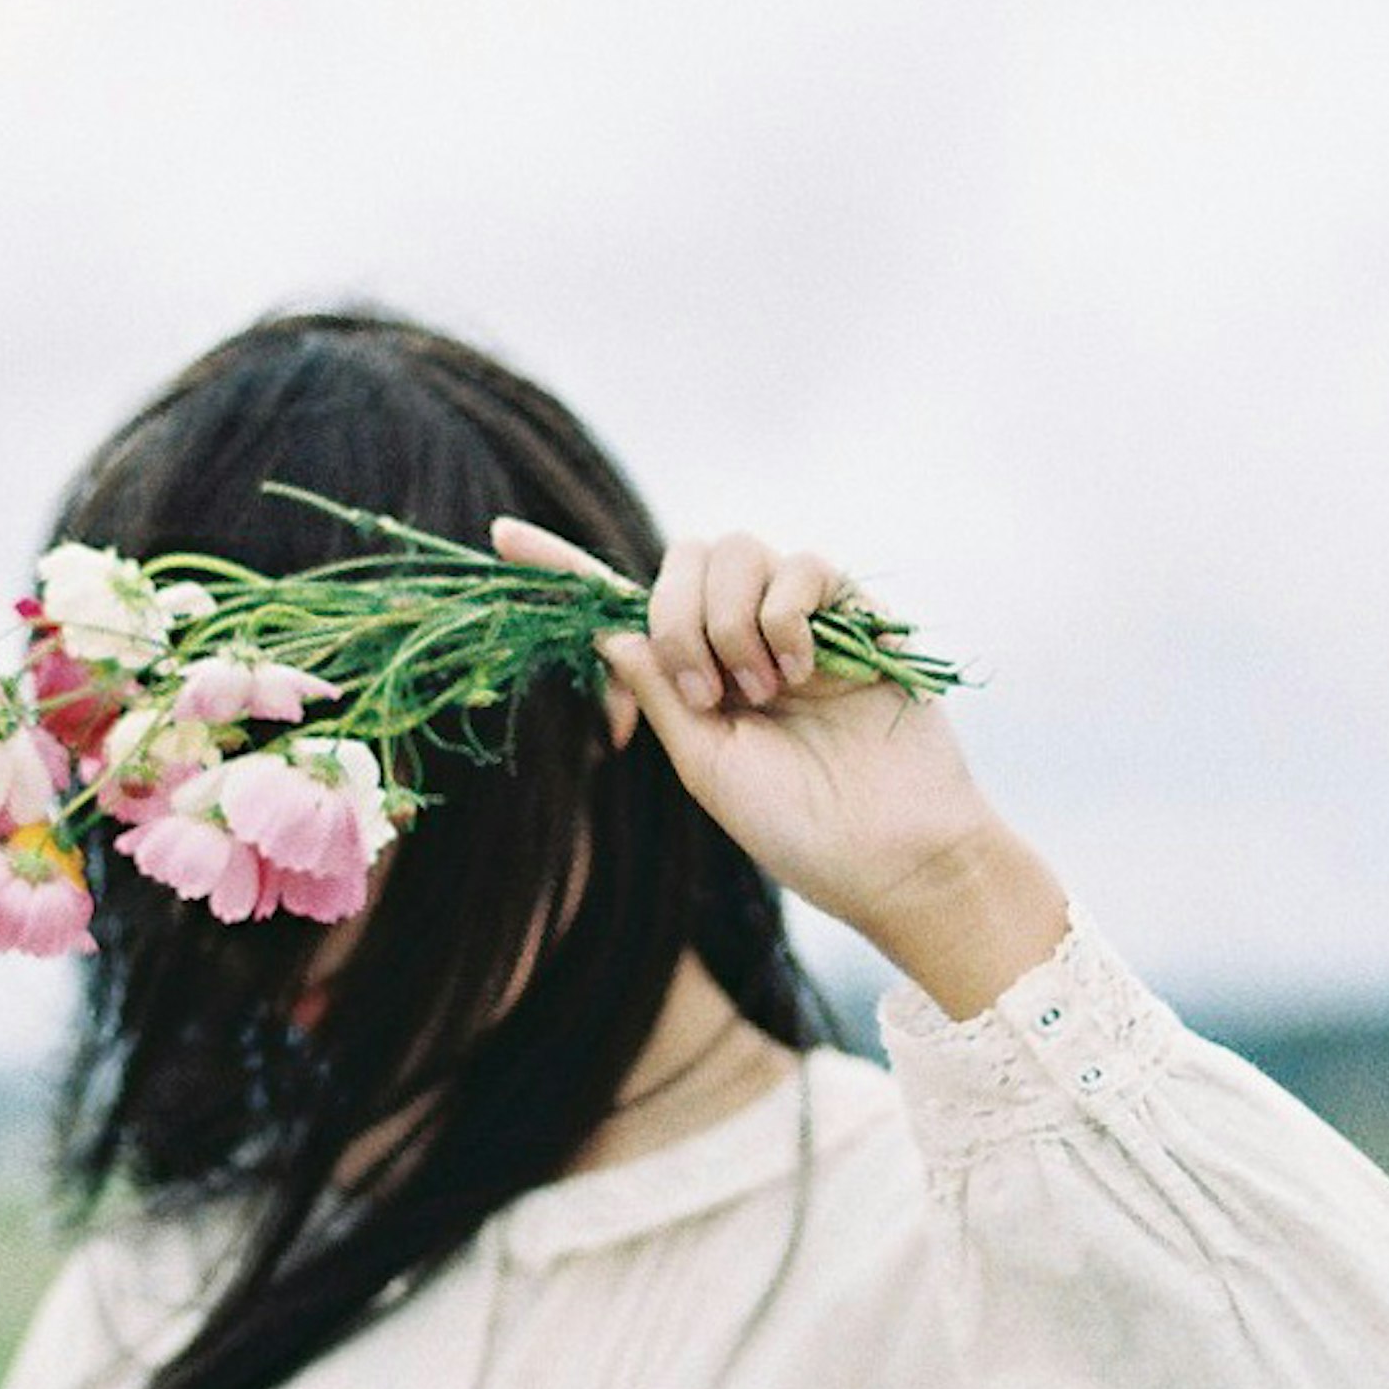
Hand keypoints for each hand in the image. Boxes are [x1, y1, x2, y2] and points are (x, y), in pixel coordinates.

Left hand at [490, 516, 1072, 1010]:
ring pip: (739, 551)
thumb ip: (657, 689)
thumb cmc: (796, 828)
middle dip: (679, 616)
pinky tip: (804, 674)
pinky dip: (787, 617)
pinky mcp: (856, 615)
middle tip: (710, 692)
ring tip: (767, 693)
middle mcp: (740, 634)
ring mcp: (800, 620)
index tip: (498, 535)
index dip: (563, 566)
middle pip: (683, 556)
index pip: (622, 604)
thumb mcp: (704, 764)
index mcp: (694, 672)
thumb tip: (604, 627)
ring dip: (733, 624)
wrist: (889, 852)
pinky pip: (805, 567)